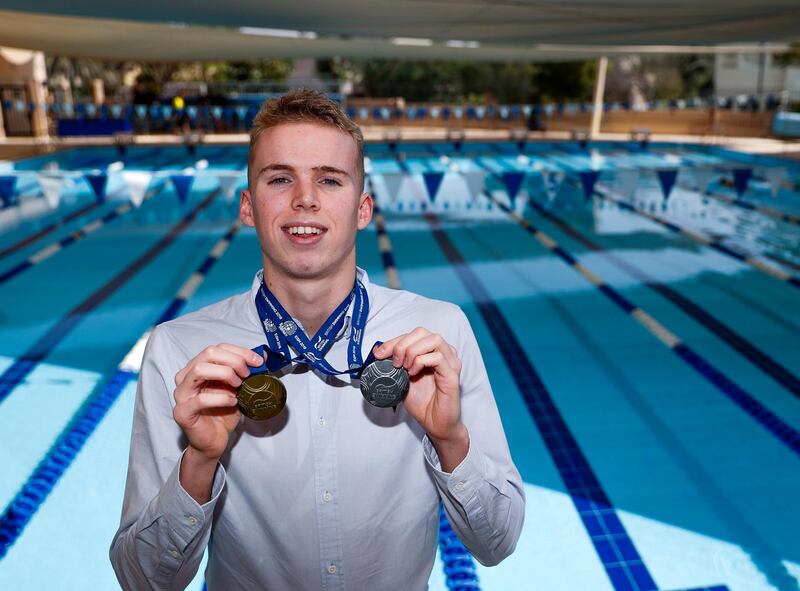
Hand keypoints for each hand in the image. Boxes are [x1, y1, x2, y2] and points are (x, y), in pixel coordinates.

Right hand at [173, 344, 263, 461]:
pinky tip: (232, 402)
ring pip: (200, 370)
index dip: (240, 352)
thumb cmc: (222, 413)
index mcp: (197, 367)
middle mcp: (186, 377)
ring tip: (238, 386)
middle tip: (247, 374)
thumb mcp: (237, 388)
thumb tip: (261, 355)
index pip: (217, 348)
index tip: (258, 361)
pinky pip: (201, 399)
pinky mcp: (182, 412)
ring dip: (225, 374)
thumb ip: (244, 372)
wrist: (213, 441)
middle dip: (234, 360)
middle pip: (209, 353)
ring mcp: (181, 394)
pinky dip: (221, 398)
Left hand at [374, 328, 465, 443]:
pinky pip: (438, 358)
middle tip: (394, 361)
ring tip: (404, 367)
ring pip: (433, 339)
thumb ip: (394, 365)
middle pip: (423, 332)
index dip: (394, 341)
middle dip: (402, 344)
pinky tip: (413, 373)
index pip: (414, 335)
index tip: (379, 353)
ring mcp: (450, 363)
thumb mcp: (402, 379)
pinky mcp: (452, 375)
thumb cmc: (422, 403)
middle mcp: (444, 353)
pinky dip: (421, 361)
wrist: (435, 424)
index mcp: (432, 352)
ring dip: (413, 351)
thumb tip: (377, 352)